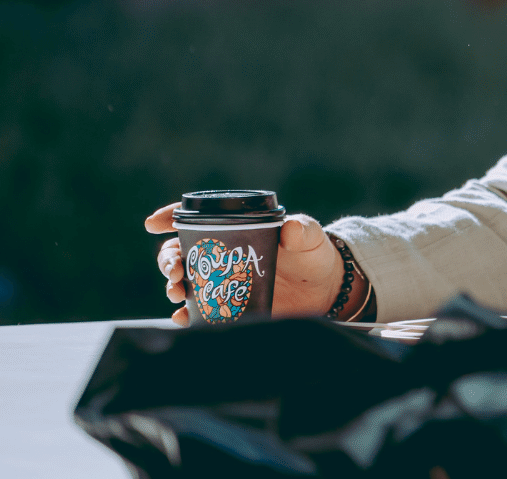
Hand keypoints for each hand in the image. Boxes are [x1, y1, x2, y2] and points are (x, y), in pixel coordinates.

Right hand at [147, 202, 345, 324]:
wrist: (325, 288)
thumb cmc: (313, 253)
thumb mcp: (310, 236)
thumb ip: (302, 230)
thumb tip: (291, 229)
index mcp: (234, 230)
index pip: (195, 220)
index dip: (170, 218)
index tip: (153, 224)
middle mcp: (221, 255)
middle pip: (179, 253)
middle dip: (167, 260)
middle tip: (175, 270)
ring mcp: (221, 281)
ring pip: (183, 282)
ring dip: (172, 286)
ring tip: (177, 291)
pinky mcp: (227, 306)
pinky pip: (198, 312)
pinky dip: (185, 316)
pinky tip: (183, 317)